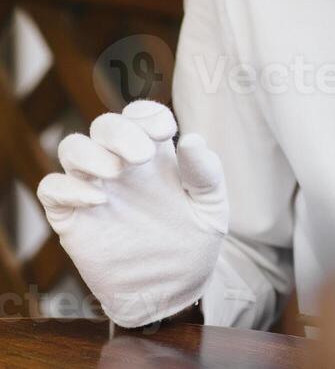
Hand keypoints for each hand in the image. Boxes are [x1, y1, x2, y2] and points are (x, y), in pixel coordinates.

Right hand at [36, 100, 227, 327]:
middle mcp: (122, 166)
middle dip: (119, 131)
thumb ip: (205, 173)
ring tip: (115, 173)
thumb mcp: (211, 207)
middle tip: (141, 157)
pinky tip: (97, 200)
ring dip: (90, 153)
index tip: (164, 132)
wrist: (172, 291)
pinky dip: (68, 187)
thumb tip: (191, 138)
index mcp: (155, 155)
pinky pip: (52, 189)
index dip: (147, 115)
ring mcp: (94, 189)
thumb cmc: (194, 242)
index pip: (141, 114)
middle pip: (104, 125)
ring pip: (72, 148)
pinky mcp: (72, 218)